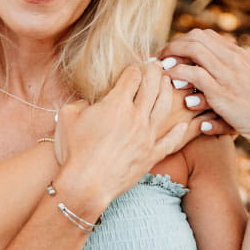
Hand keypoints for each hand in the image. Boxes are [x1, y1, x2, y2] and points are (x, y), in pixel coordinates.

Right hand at [51, 63, 189, 215]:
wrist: (86, 184)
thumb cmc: (73, 150)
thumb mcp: (67, 116)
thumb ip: (79, 102)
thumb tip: (87, 103)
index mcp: (116, 103)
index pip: (132, 76)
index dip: (133, 68)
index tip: (134, 66)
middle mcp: (136, 116)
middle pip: (152, 86)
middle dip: (154, 72)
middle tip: (156, 65)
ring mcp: (147, 136)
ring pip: (164, 107)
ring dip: (167, 91)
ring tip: (167, 84)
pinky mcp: (151, 155)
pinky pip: (170, 140)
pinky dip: (178, 131)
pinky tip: (182, 124)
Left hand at [160, 29, 249, 166]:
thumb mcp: (249, 83)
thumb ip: (231, 72)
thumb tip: (207, 69)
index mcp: (240, 55)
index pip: (205, 35)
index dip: (183, 41)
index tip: (172, 53)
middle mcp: (234, 60)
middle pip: (195, 38)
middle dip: (173, 46)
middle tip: (161, 59)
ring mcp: (228, 75)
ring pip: (193, 50)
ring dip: (172, 56)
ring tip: (162, 67)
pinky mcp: (222, 93)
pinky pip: (193, 74)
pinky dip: (177, 74)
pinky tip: (171, 81)